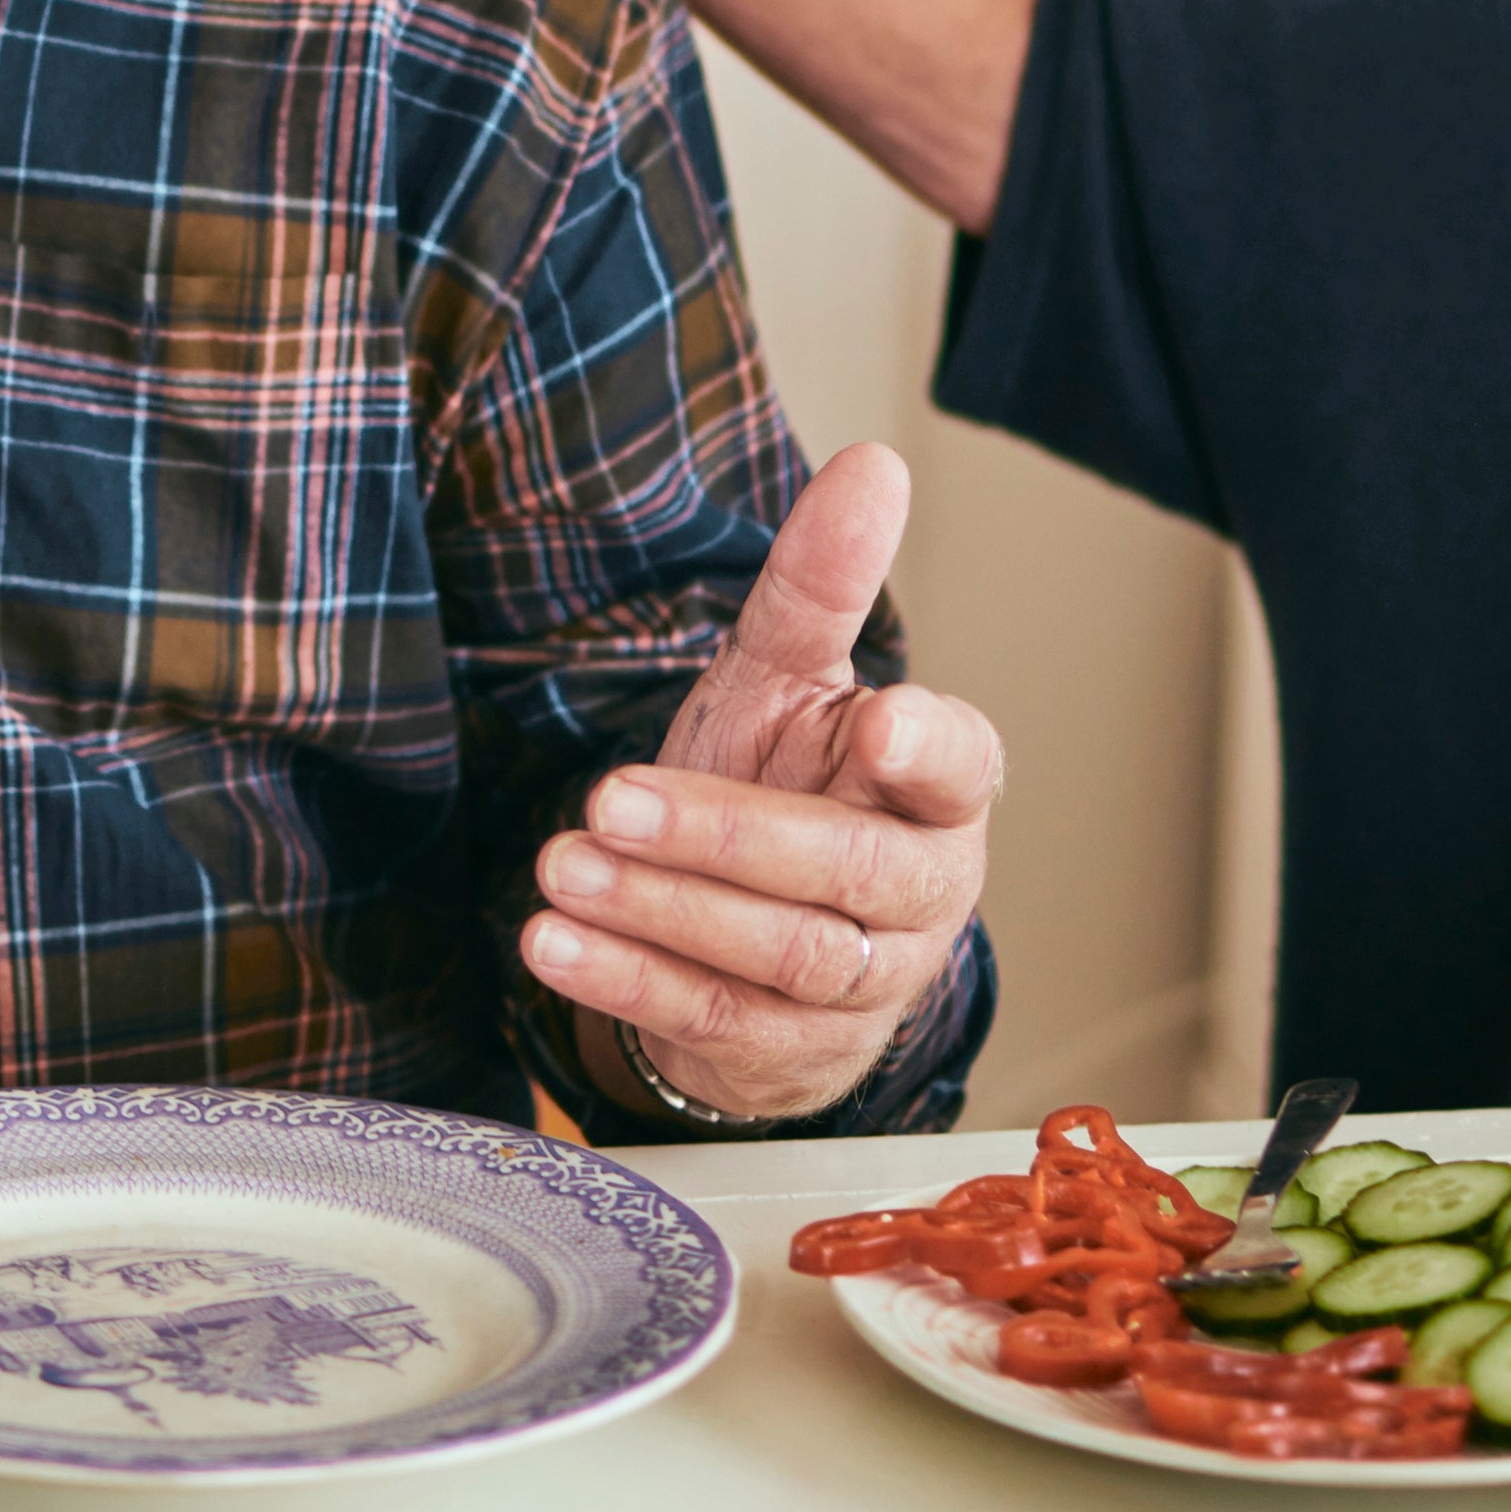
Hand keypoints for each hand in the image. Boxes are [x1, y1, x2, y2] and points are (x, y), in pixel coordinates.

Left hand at [522, 444, 999, 1120]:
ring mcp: (865, 982)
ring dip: (660, 910)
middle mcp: (922, 892)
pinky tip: (551, 940)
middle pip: (845, 869)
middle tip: (611, 797)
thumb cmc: (791, 782)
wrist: (756, 936)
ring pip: (779, 952)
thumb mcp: (790, 681)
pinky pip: (713, 1017)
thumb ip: (823, 583)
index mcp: (941, 789)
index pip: (959, 766)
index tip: (877, 717)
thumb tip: (872, 464)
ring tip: (562, 864)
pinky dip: (626, 982)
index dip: (926, 748)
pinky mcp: (790, 1048)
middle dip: (725, 835)